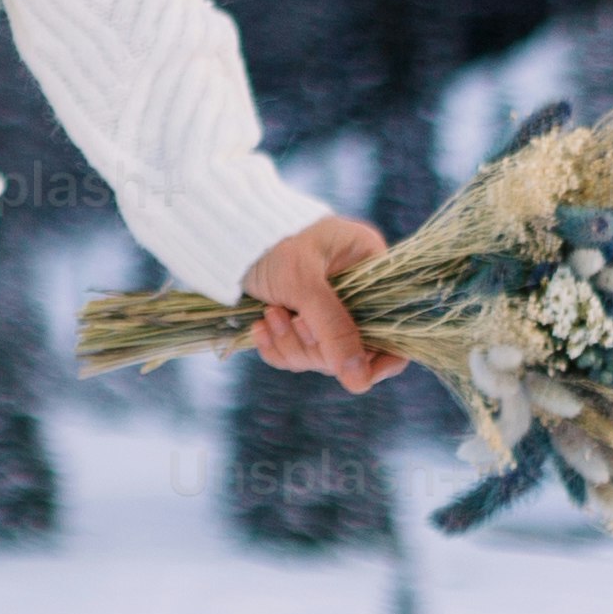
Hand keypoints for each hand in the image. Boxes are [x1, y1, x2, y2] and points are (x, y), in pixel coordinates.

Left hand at [241, 215, 403, 391]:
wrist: (219, 230)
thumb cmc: (267, 242)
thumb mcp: (303, 283)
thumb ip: (333, 329)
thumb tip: (360, 383)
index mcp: (370, 264)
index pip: (393, 325)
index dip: (376, 356)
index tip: (350, 368)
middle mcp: (355, 287)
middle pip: (353, 348)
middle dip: (316, 344)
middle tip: (292, 320)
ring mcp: (326, 303)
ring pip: (322, 354)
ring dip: (292, 343)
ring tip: (269, 313)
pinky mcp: (298, 316)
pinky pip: (297, 352)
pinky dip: (278, 345)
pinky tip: (259, 325)